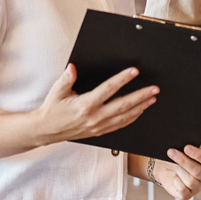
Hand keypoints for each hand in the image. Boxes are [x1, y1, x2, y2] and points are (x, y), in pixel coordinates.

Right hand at [36, 64, 157, 143]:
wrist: (46, 130)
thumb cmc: (52, 110)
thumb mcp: (57, 91)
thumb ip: (66, 78)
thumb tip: (73, 67)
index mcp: (85, 104)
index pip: (108, 89)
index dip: (122, 79)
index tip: (134, 72)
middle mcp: (95, 116)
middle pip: (123, 105)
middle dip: (141, 96)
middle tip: (154, 89)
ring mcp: (98, 126)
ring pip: (125, 117)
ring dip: (140, 107)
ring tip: (152, 99)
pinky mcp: (99, 132)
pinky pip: (120, 125)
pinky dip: (132, 118)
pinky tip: (140, 112)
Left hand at [151, 144, 200, 199]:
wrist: (167, 168)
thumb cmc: (178, 158)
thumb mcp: (184, 151)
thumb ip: (187, 149)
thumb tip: (182, 147)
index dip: (197, 154)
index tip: (186, 148)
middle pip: (197, 170)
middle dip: (183, 160)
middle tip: (172, 152)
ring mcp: (197, 187)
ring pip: (190, 180)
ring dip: (178, 170)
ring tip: (173, 164)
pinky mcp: (188, 195)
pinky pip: (183, 190)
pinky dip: (177, 182)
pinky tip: (175, 177)